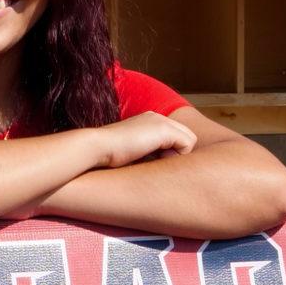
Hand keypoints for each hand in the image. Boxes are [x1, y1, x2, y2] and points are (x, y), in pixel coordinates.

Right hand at [81, 112, 197, 168]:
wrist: (96, 148)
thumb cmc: (107, 157)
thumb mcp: (130, 153)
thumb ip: (145, 154)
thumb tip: (158, 167)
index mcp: (147, 121)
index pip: (174, 136)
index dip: (170, 153)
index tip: (155, 163)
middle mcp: (156, 117)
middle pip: (185, 137)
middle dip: (177, 153)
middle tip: (158, 164)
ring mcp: (160, 121)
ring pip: (188, 141)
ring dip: (176, 156)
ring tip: (156, 162)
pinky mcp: (163, 129)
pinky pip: (187, 145)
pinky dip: (177, 156)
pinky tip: (157, 159)